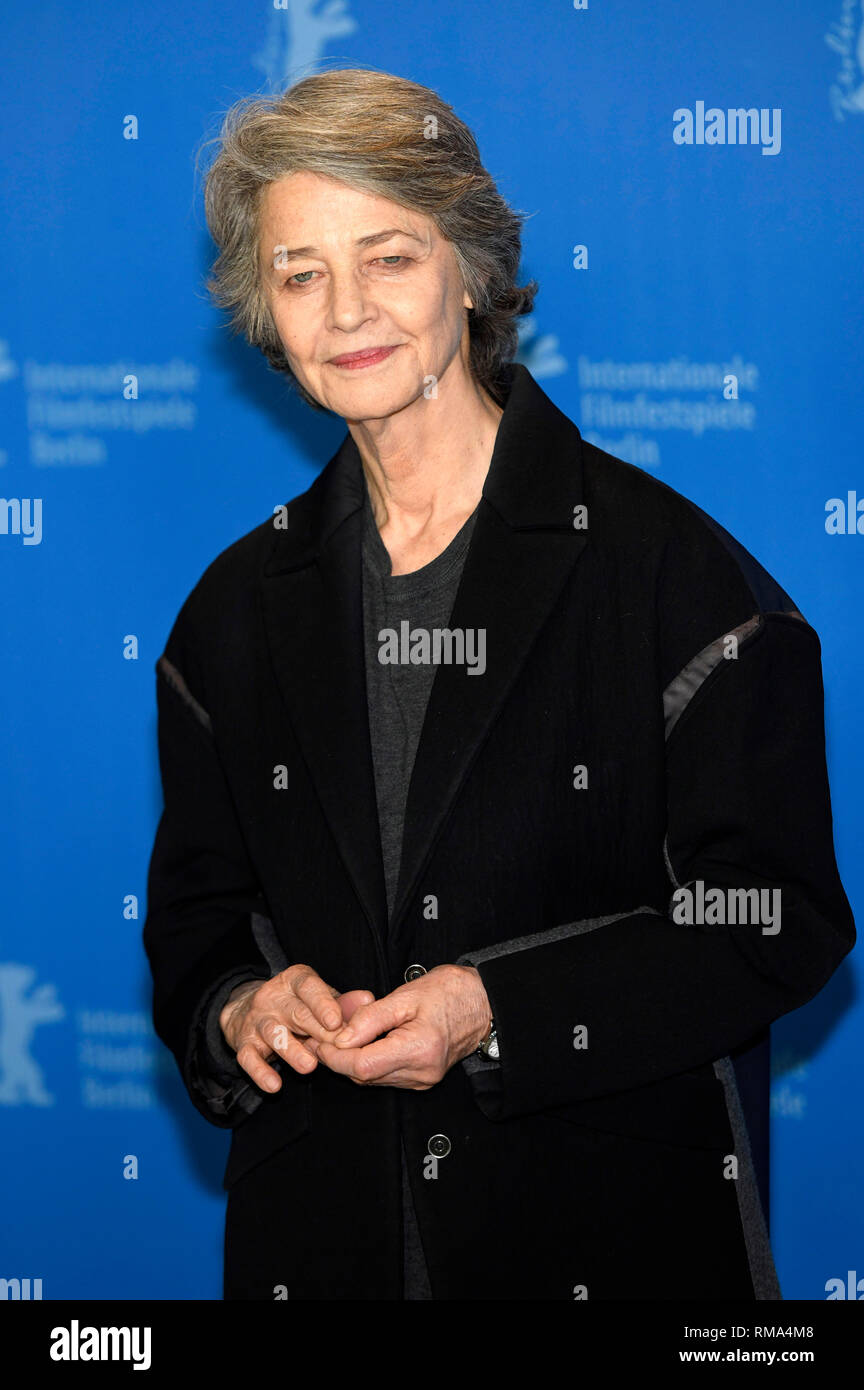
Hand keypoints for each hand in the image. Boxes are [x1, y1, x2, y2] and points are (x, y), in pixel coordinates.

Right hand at [219, 965, 373, 1093]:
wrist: (247, 1010)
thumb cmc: (297, 1006)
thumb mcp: (319, 998)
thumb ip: (343, 1002)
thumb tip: (368, 999)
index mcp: (294, 981)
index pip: (309, 987)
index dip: (322, 1003)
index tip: (336, 1022)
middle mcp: (273, 998)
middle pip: (296, 1014)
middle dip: (317, 1032)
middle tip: (336, 1049)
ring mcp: (257, 1020)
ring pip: (273, 1034)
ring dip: (292, 1051)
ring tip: (309, 1066)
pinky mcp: (244, 1043)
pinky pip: (248, 1058)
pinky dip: (260, 1072)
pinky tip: (274, 1085)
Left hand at [315, 964, 491, 1089]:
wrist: (483, 1003)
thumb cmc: (451, 993)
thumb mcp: (406, 995)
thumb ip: (371, 1017)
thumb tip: (341, 1036)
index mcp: (419, 1049)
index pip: (363, 1065)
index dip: (335, 1055)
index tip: (319, 1040)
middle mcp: (421, 1072)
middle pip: (364, 1076)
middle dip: (338, 1058)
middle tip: (321, 1036)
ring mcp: (422, 1080)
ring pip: (372, 1079)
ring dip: (351, 1060)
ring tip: (338, 1036)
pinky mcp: (421, 1079)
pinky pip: (384, 1076)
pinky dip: (368, 1062)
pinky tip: (361, 1044)